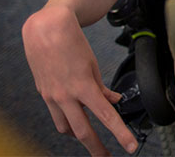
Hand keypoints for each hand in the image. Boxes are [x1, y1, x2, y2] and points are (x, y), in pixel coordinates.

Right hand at [22, 6, 137, 155]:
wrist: (46, 29)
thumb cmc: (72, 43)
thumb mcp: (92, 65)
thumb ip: (101, 88)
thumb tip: (112, 101)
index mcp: (83, 87)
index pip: (106, 116)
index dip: (120, 134)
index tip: (131, 146)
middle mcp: (66, 95)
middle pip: (82, 132)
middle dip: (96, 148)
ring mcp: (52, 97)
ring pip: (66, 128)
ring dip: (78, 136)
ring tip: (90, 140)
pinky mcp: (44, 94)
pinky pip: (56, 116)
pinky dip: (66, 121)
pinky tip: (73, 119)